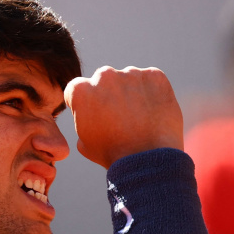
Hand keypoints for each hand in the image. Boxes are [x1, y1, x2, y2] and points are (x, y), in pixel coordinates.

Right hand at [64, 66, 183, 168]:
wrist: (147, 160)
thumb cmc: (113, 155)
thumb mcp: (83, 143)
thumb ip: (82, 120)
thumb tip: (89, 115)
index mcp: (81, 90)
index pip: (79, 89)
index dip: (86, 104)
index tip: (96, 116)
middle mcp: (104, 75)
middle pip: (104, 80)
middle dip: (109, 94)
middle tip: (120, 117)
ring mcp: (131, 73)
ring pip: (129, 79)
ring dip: (131, 93)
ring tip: (140, 118)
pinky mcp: (155, 76)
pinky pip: (151, 81)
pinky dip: (152, 92)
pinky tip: (153, 113)